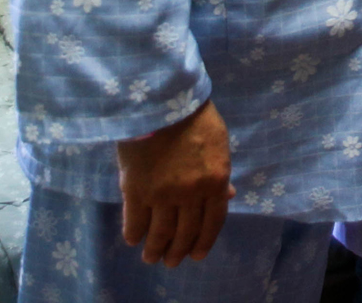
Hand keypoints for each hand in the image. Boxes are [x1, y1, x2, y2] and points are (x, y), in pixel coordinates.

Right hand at [116, 100, 232, 265]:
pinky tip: (134, 239)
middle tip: (171, 261)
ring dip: (156, 249)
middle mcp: (192, 193)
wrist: (161, 99)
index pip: (213, 222)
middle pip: (186, 232)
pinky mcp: (137, 190)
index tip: (196, 256)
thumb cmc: (194, 116)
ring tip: (152, 257)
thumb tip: (228, 197)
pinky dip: (135, 234)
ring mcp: (164, 194)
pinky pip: (135, 222)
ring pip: (161, 233)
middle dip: (178, 251)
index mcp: (216, 180)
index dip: (204, 242)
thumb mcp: (218, 144)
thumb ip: (220, 174)